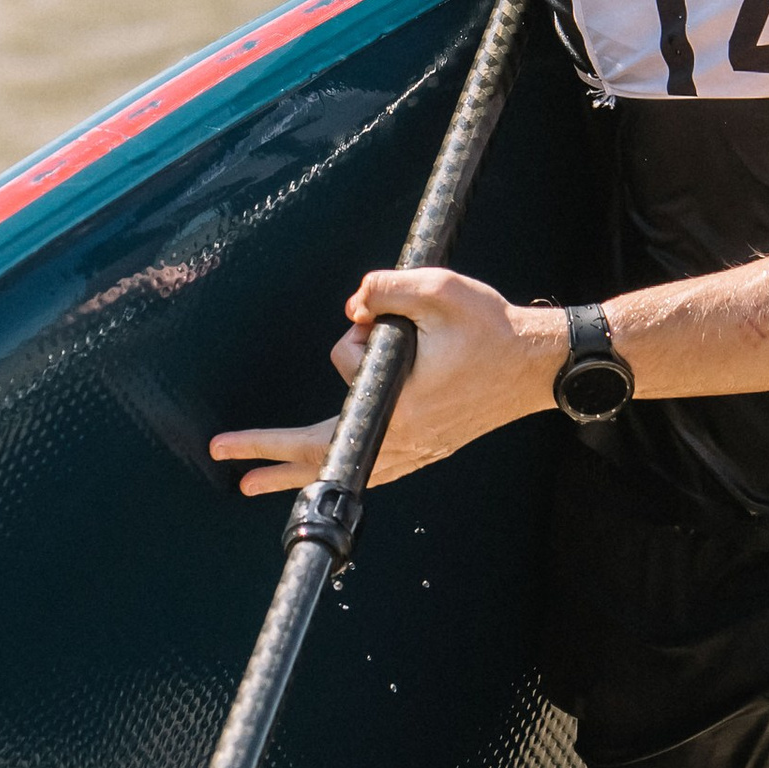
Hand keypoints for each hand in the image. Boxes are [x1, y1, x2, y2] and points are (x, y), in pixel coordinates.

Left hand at [210, 269, 564, 497]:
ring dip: (309, 469)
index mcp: (396, 411)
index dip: (266, 442)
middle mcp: (405, 440)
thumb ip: (383, 288)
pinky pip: (380, 463)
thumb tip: (353, 306)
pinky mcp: (434, 443)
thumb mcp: (435, 290)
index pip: (317, 434)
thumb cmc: (494, 328)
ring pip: (352, 465)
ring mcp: (421, 447)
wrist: (542, 362)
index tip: (226, 447)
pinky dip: (352, 463)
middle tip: (233, 475)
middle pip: (325, 463)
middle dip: (274, 464)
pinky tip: (338, 466)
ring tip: (269, 478)